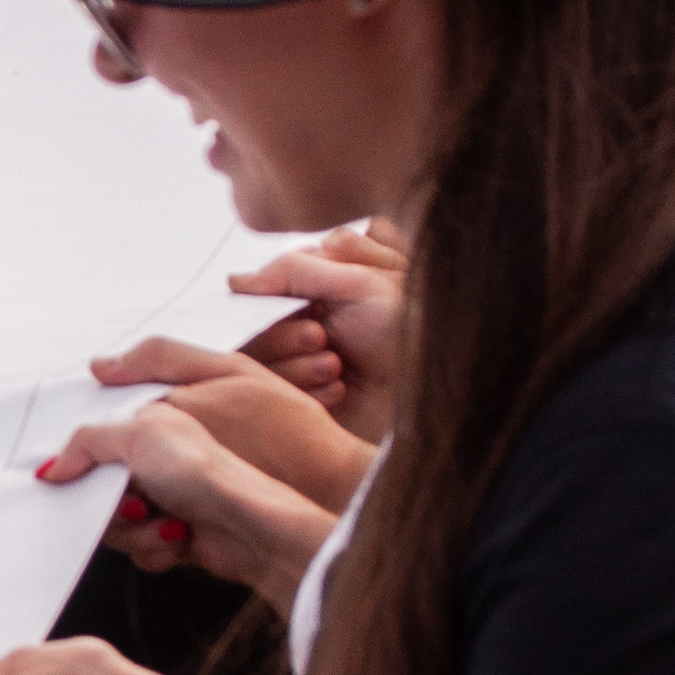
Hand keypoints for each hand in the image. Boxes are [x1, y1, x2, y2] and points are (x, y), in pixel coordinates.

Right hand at [40, 403, 337, 620]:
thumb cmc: (206, 470)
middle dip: (113, 508)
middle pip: (99, 493)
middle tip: (137, 504)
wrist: (250, 524)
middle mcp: (157, 461)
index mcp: (150, 425)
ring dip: (138, 531)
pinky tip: (181, 539)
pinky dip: (156, 549)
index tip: (74, 480)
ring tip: (170, 523)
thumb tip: (51, 466)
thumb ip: (87, 441)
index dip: (82, 467)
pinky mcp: (176, 534)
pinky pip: (140, 551)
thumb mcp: (138, 432)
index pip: (93, 445)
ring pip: (117, 527)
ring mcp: (167, 499)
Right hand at [232, 232, 405, 442]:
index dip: (266, 306)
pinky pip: (277, 401)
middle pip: (250, 333)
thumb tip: (235, 280)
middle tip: (322, 338)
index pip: (254, 295)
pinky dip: (307, 394)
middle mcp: (301, 324)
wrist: (439, 388)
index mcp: (312, 289)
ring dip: (297, 366)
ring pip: (258, 368)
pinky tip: (339, 391)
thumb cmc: (410, 328)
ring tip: (336, 367)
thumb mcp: (358, 282)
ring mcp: (300, 366)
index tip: (300, 312)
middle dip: (285, 337)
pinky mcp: (305, 405)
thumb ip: (295, 269)